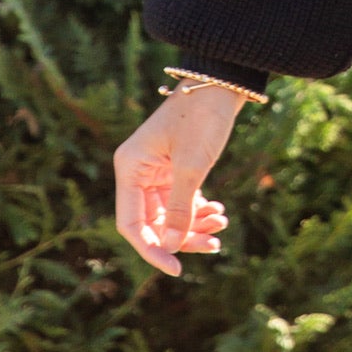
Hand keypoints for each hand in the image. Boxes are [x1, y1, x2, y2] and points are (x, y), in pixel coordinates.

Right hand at [114, 85, 242, 276]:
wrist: (221, 82)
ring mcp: (156, 172)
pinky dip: (198, 211)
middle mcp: (137, 172)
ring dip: (194, 225)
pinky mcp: (174, 169)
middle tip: (214, 244)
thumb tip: (170, 247)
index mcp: (129, 169)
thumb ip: (180, 208)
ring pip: (170, 215)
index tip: (176, 269)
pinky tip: (218, 213)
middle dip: (182, 237)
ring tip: (222, 223)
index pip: (131, 224)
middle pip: (153, 223)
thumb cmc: (202, 118)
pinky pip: (181, 202)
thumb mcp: (192, 166)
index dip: (151, 250)